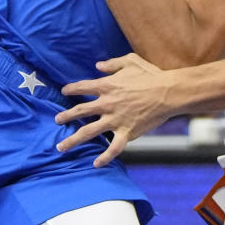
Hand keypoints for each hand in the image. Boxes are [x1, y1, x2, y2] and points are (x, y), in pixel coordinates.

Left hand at [54, 53, 174, 166]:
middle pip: (80, 111)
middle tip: (57, 120)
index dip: (72, 89)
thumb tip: (98, 65)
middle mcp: (107, 104)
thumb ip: (112, 63)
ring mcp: (115, 120)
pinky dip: (105, 157)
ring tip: (61, 147)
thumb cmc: (150, 75)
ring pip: (89, 132)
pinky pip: (113, 148)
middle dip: (66, 116)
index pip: (83, 87)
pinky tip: (96, 164)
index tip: (64, 91)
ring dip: (73, 140)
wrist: (167, 93)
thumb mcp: (130, 61)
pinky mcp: (126, 132)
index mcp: (107, 86)